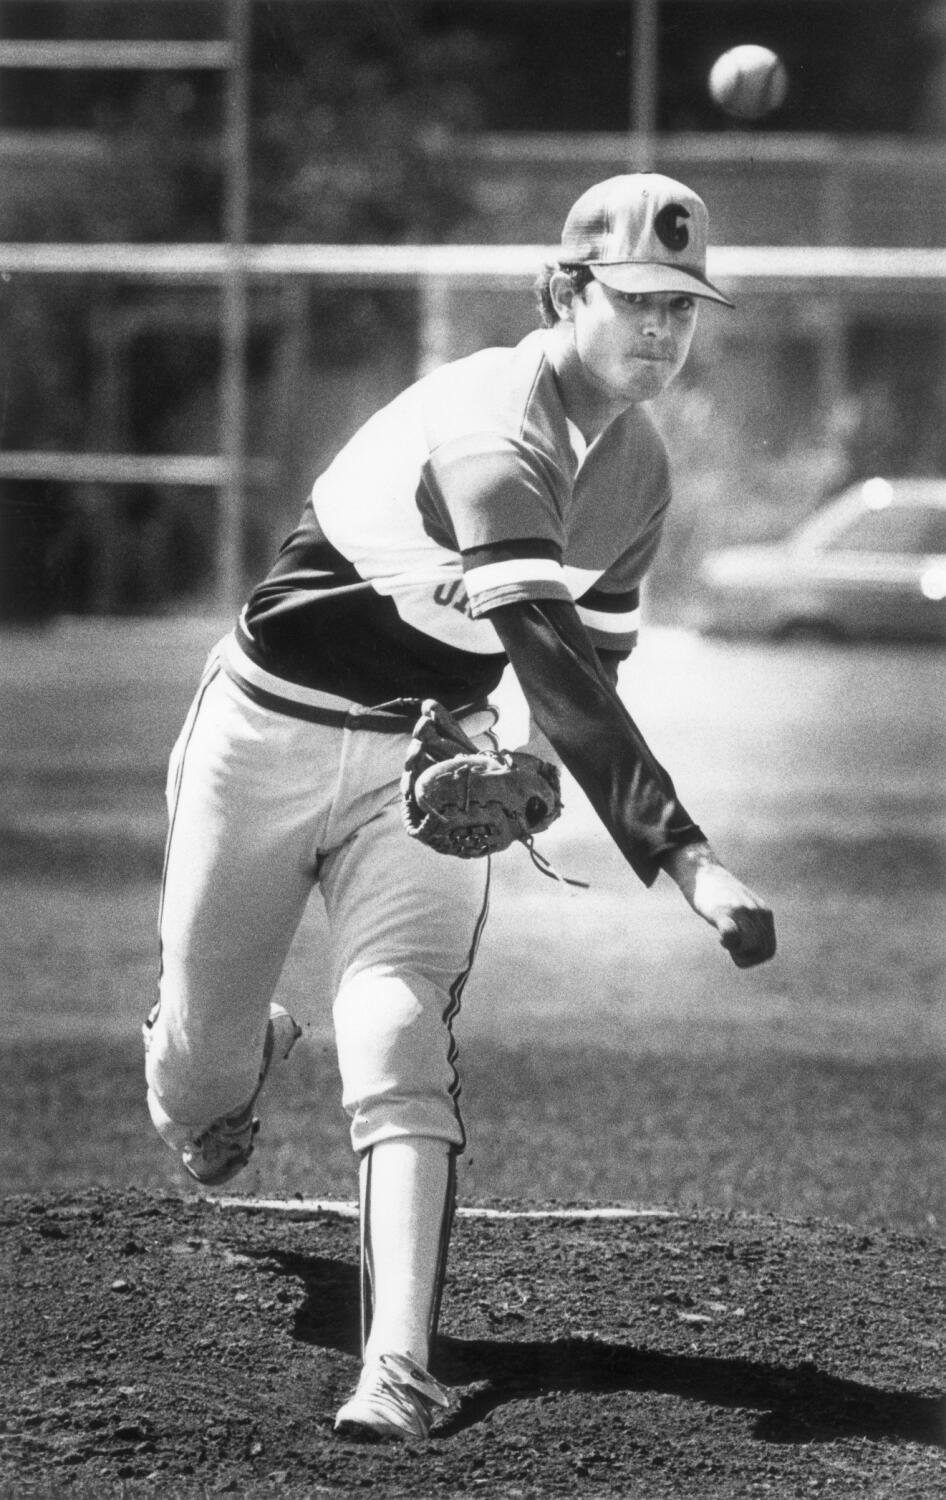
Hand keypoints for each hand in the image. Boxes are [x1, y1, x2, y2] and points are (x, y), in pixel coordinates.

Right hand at [661, 841, 775, 968]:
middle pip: (760, 951)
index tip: (738, 947)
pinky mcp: (723, 911)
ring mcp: (741, 910)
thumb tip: (754, 948)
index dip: (753, 957)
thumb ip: (753, 924)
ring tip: (724, 938)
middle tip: (728, 943)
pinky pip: (732, 934)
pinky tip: (720, 936)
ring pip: (751, 946)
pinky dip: (729, 942)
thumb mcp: (744, 908)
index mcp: (765, 914)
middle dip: (743, 956)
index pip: (769, 951)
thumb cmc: (719, 894)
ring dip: (736, 951)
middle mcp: (757, 912)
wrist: (703, 871)